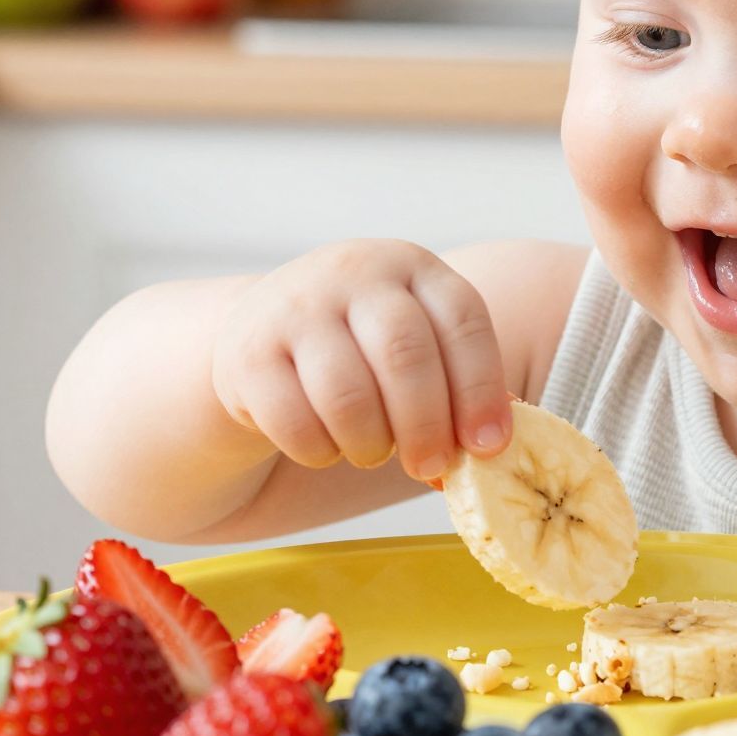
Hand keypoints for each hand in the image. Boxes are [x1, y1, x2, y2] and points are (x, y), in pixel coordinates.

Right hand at [210, 240, 512, 480]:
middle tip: (431, 468)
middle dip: (427, 427)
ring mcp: (295, 307)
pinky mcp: (248, 352)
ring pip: (348, 396)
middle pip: (404, 356)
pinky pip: (295, 423)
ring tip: (374, 454)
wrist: (262, 330)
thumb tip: (488, 451)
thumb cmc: (362, 348)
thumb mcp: (416, 344)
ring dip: (371, 445)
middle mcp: (354, 273)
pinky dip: (321, 452)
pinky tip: (328, 446)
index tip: (488, 446)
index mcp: (413, 267)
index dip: (481, 390)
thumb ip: (456, 389)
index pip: (462, 321)